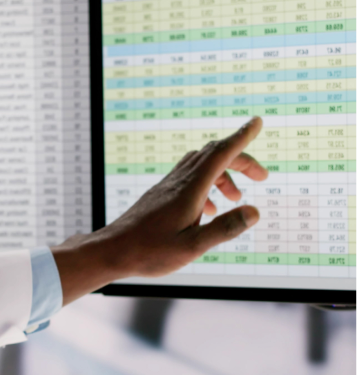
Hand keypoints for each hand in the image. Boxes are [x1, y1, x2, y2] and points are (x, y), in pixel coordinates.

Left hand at [51, 117, 267, 304]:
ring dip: (224, 174)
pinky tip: (209, 211)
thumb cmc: (150, 252)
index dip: (241, 137)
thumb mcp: (192, 247)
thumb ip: (224, 229)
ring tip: (237, 199)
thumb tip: (255, 211)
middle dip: (241, 159)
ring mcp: (167, 187)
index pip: (220, 154)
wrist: (112, 250)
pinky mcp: (160, 195)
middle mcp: (178, 182)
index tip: (256, 122)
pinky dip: (207, 184)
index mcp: (189, 190)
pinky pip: (188, 178)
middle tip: (262, 177)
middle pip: (213, 155)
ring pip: (200, 165)